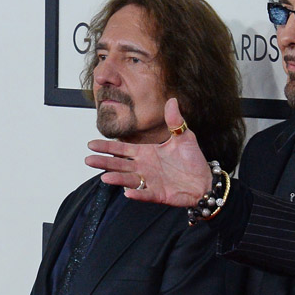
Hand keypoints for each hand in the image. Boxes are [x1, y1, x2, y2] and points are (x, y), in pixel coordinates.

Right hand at [85, 98, 211, 206]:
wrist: (205, 181)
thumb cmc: (193, 161)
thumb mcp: (184, 137)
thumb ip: (175, 121)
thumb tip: (171, 100)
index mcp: (147, 152)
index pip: (123, 149)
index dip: (107, 146)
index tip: (91, 144)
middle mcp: (145, 167)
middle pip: (121, 164)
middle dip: (105, 162)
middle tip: (89, 160)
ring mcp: (151, 181)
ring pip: (129, 179)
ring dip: (117, 178)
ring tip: (105, 177)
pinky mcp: (160, 194)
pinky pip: (147, 194)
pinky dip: (138, 194)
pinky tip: (129, 193)